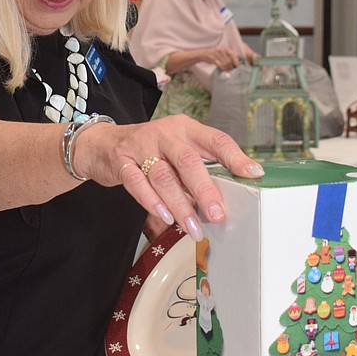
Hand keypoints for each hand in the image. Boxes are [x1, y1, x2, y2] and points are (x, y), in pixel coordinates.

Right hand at [79, 115, 262, 240]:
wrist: (103, 143)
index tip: (253, 174)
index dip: (235, 157)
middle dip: (205, 190)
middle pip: (189, 161)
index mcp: (186, 129)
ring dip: (180, 205)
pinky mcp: (121, 161)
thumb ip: (199, 167)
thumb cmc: (150, 150)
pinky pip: (137, 183)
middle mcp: (165, 134)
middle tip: (217, 214)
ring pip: (164, 177)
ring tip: (193, 227)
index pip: (216, 140)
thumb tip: (226, 196)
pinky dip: (152, 202)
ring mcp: (141, 146)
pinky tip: (164, 216)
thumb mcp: (177, 149)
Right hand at [205, 47, 242, 71]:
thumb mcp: (222, 52)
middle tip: (231, 70)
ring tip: (228, 71)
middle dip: (231, 67)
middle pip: (229, 61)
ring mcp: (217, 55)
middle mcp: (222, 51)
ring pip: (225, 64)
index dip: (236, 61)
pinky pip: (220, 65)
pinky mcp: (213, 59)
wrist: (204, 53)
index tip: (237, 65)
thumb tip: (237, 62)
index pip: (233, 55)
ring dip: (227, 69)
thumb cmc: (215, 54)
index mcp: (225, 49)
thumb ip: (229, 56)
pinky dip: (222, 69)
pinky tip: (223, 70)